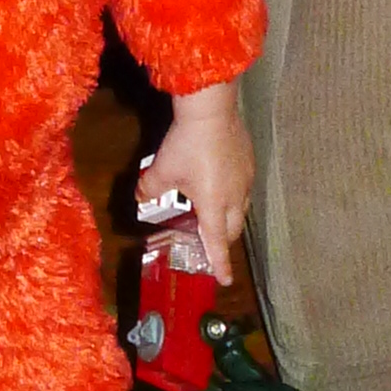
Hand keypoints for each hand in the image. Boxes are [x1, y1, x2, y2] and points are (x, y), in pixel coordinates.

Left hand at [145, 83, 253, 287]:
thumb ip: (149, 190)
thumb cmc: (186, 145)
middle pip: (232, 229)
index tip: (225, 280)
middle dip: (222, 240)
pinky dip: (233, 195)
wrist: (212, 110)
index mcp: (214, 206)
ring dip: (229, 218)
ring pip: (241, 209)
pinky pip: (244, 189)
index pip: (217, 243)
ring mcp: (246, 179)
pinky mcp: (249, 162)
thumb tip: (140, 199)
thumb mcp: (161, 170)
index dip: (219, 263)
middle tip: (210, 242)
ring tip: (215, 214)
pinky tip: (222, 183)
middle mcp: (235, 197)